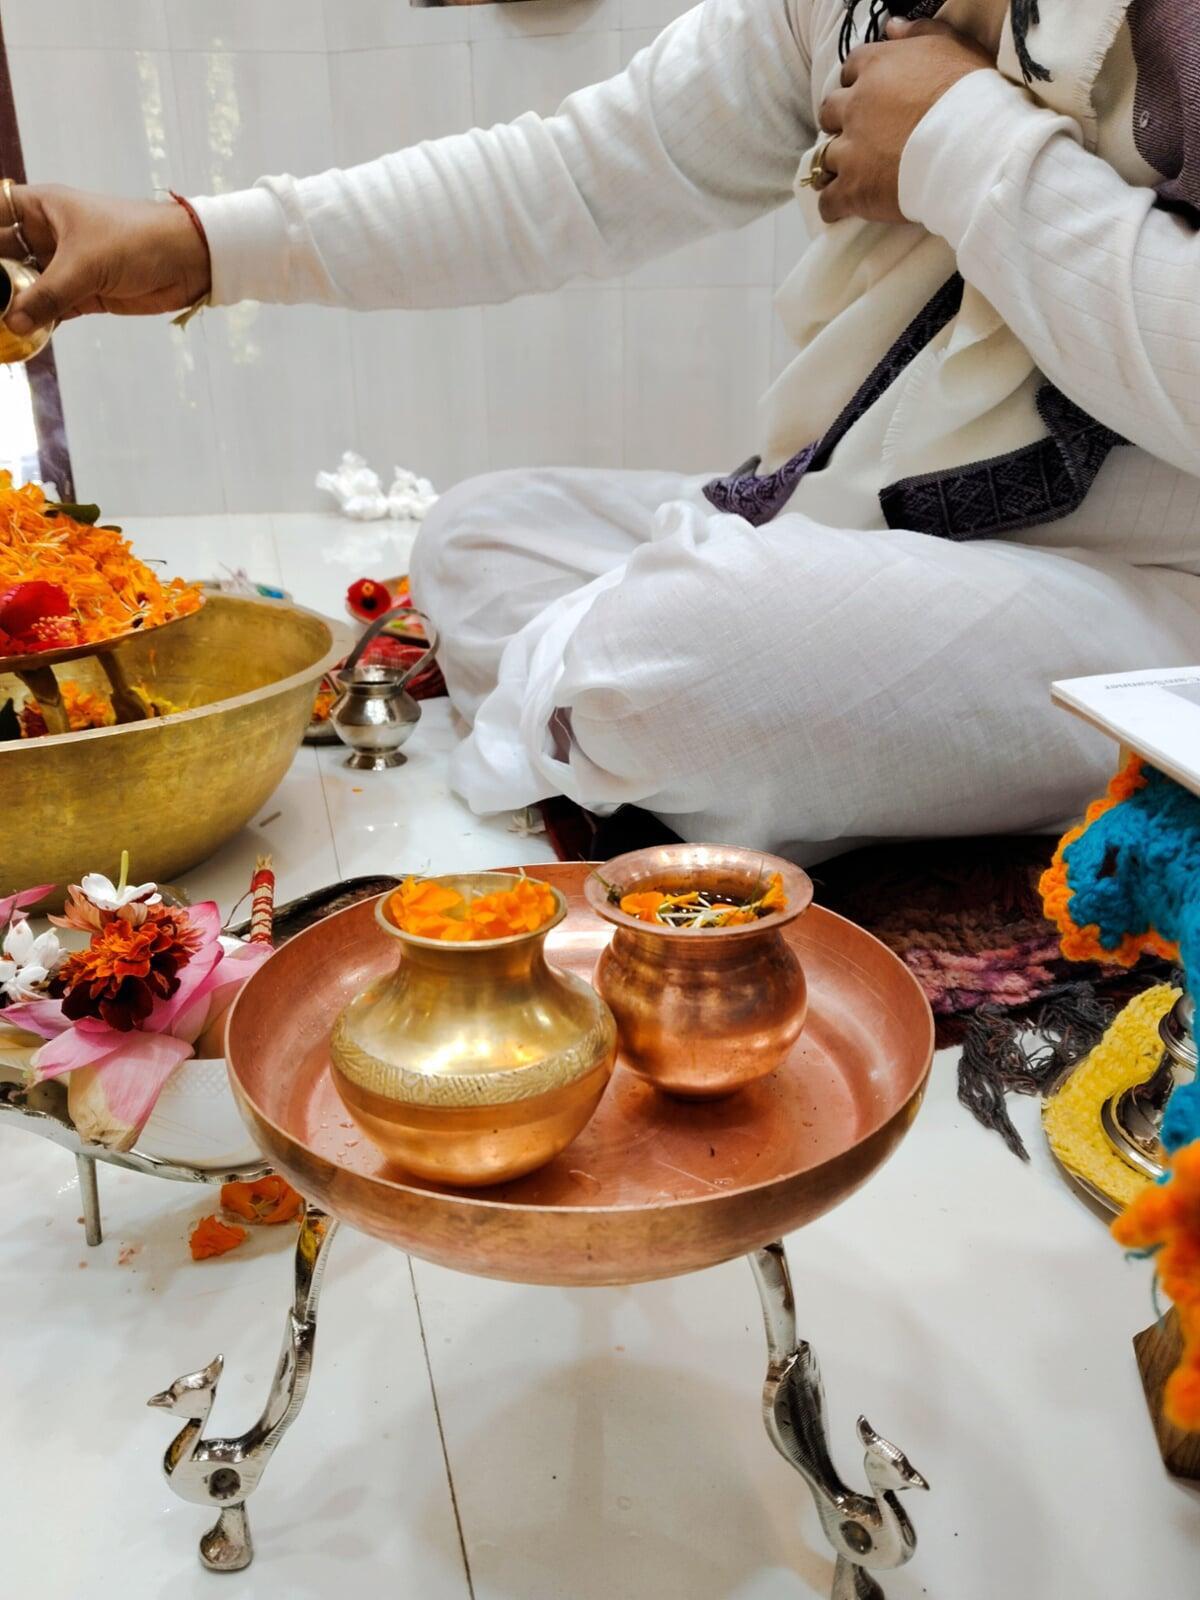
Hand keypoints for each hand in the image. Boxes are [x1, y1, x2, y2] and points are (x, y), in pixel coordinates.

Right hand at [0, 183, 211, 334]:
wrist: (188, 260)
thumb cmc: (137, 241)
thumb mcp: (85, 265)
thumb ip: (47, 295)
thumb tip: (13, 321)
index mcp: (41, 208)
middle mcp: (47, 234)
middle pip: (4, 255)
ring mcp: (63, 265)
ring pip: (25, 286)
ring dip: (12, 305)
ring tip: (1, 326)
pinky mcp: (82, 293)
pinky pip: (49, 309)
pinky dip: (37, 323)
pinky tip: (21, 337)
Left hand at [815, 18, 993, 225]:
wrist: (975, 147)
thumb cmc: (973, 94)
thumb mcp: (953, 45)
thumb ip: (920, 31)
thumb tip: (892, 26)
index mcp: (877, 67)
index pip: (851, 69)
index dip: (858, 84)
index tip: (870, 97)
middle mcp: (855, 106)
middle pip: (830, 111)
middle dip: (840, 122)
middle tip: (859, 135)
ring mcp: (850, 150)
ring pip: (823, 158)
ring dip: (833, 165)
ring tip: (848, 175)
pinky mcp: (853, 189)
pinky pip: (828, 201)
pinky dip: (833, 205)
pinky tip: (842, 208)